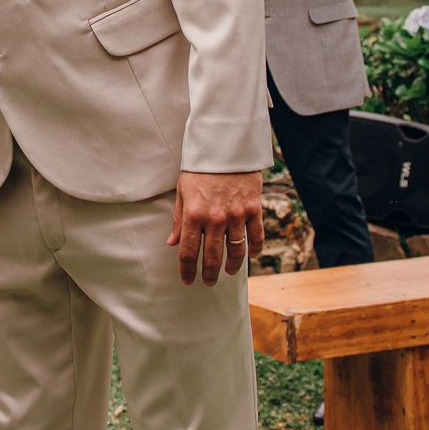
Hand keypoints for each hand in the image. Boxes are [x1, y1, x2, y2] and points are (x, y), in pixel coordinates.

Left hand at [168, 170, 263, 286]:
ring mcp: (236, 215)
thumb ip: (178, 219)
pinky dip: (254, 249)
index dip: (187, 271)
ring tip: (229, 272)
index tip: (187, 280)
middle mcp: (214, 219)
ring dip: (232, 267)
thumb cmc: (200, 169)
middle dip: (209, 274)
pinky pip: (256, 236)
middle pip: (212, 257)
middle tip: (208, 282)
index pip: (188, 252)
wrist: (225, 146)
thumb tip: (172, 243)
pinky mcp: (253, 209)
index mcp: (193, 214)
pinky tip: (250, 256)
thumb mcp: (183, 191)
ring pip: (236, 251)